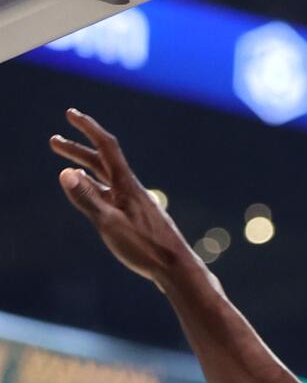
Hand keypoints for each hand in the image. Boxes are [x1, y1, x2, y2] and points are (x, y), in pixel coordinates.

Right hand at [50, 109, 192, 285]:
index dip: (88, 128)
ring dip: (86, 170)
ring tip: (68, 167)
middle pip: (102, 162)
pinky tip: (95, 196)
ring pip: (107, 179)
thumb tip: (65, 172)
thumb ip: (87, 199)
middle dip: (78, 150)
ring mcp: (136, 204)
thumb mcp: (110, 224)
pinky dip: (97, 189)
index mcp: (127, 186)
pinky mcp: (139, 218)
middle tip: (54, 141)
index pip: (106, 148)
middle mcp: (132, 190)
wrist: (177, 268)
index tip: (70, 113)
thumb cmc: (146, 248)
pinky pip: (113, 195)